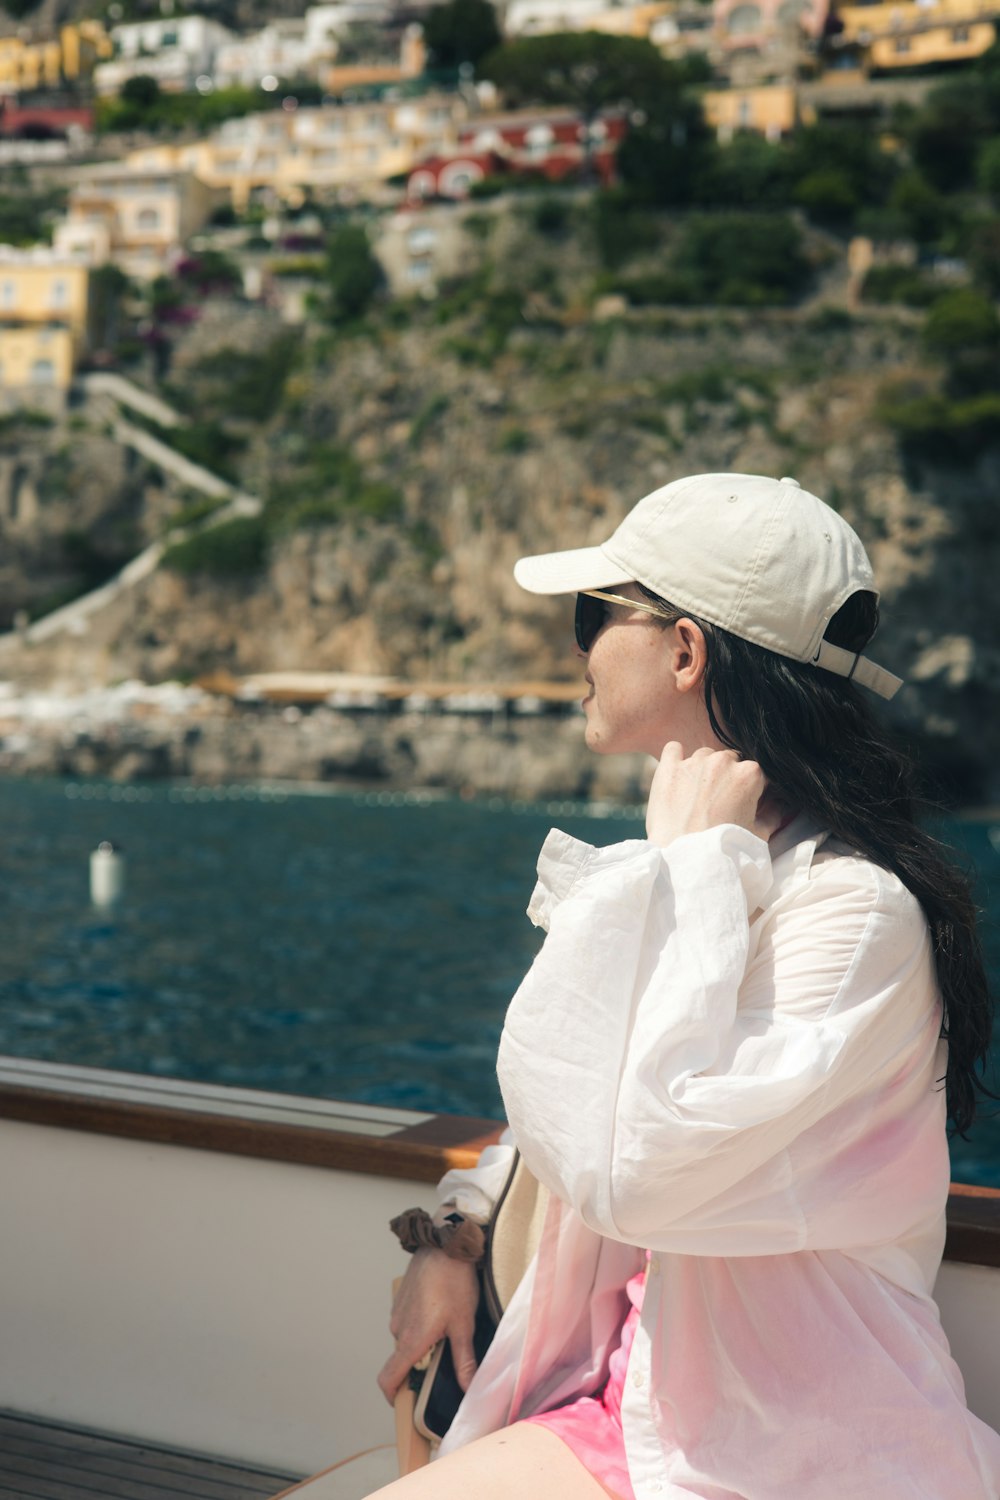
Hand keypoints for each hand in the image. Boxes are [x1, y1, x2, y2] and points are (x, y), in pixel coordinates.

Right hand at [376, 1247, 479, 1404]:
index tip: (404, 1402)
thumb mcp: (464, 1324)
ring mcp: (398, 1311)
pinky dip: (421, 1324)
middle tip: (445, 1356)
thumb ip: (464, 1360)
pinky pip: (408, 1320)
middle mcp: (398, 1328)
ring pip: (407, 1338)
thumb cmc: (454, 1281)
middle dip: (421, 1364)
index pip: (388, 1378)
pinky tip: (441, 1310)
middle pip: (403, 1359)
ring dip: (422, 1341)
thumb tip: (469, 1389)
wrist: (445, 1243)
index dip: (392, 1395)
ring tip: (448, 1328)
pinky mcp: (402, 1298)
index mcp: (411, 1339)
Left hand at [645, 743, 783, 847]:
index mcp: (750, 774)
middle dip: (728, 777)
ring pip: (704, 755)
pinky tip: (678, 775)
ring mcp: (693, 762)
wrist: (686, 861)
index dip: (753, 788)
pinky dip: (676, 758)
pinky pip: (673, 749)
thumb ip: (775, 813)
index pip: (757, 773)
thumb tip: (780, 802)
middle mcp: (723, 762)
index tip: (744, 802)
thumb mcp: (760, 834)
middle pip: (730, 760)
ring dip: (704, 769)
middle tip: (719, 802)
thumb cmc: (725, 850)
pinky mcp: (668, 768)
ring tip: (697, 796)